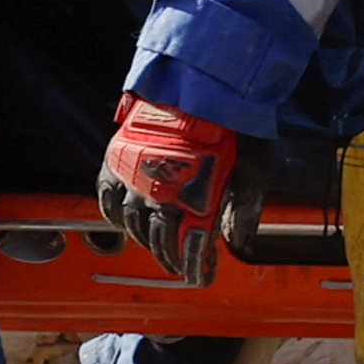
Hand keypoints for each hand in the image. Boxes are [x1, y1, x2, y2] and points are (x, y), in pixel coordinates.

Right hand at [96, 94, 241, 282]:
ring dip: (146, 241)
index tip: (200, 279)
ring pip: (134, 223)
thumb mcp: (254, 167)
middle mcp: (160, 190)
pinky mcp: (118, 159)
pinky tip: (125, 223)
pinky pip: (109, 198)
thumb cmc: (235, 124)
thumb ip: (244, 207)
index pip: (190, 244)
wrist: (208, 83)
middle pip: (160, 238)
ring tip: (157, 249)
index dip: (194, 265)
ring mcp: (135, 175)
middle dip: (171, 258)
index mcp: (193, 195)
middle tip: (180, 269)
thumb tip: (239, 244)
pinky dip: (116, 216)